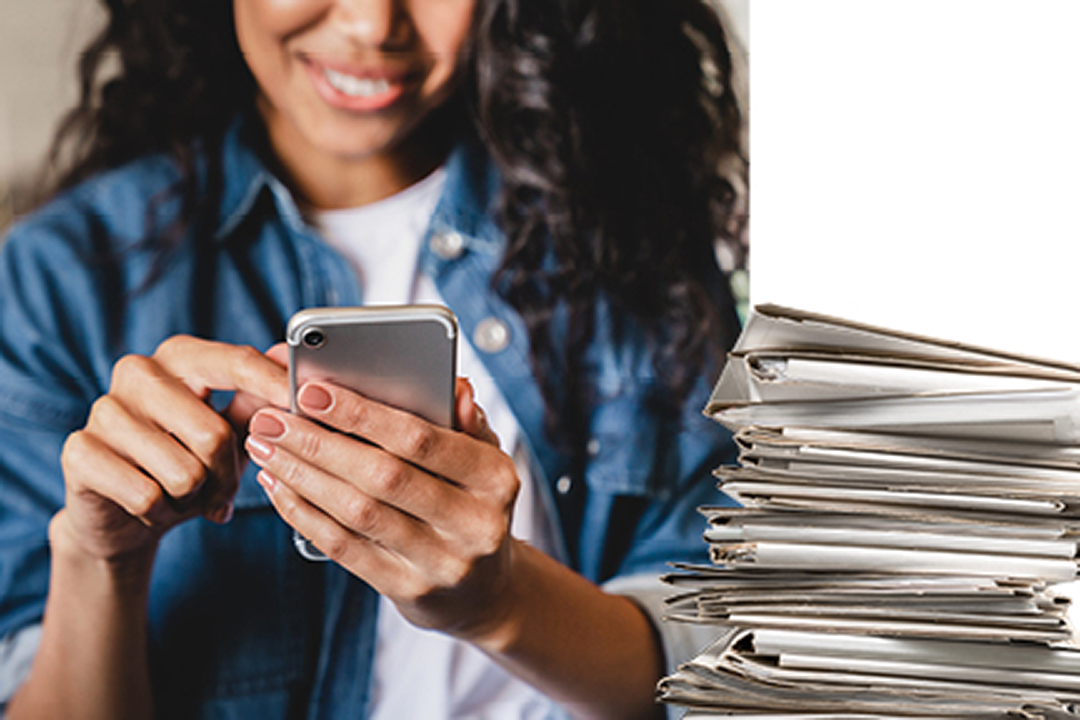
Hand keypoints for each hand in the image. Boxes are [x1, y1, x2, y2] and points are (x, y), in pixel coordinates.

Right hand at [58, 336, 289, 563]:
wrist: (124, 513)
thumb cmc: (187, 461)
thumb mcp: (231, 431)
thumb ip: (259, 399)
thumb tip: (290, 362)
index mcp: (180, 357)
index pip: (236, 362)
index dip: (274, 385)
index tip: (304, 403)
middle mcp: (138, 372)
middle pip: (214, 434)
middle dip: (228, 475)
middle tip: (222, 490)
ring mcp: (103, 409)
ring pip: (183, 472)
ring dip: (194, 498)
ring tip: (183, 494)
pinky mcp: (79, 452)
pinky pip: (147, 495)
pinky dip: (160, 512)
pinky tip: (153, 506)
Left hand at [245, 377, 520, 639]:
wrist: (485, 590)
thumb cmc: (473, 504)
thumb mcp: (483, 458)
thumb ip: (465, 420)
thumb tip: (454, 386)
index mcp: (496, 478)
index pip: (422, 439)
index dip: (362, 414)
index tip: (311, 391)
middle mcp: (475, 523)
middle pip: (382, 476)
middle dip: (318, 443)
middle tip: (271, 419)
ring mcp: (442, 562)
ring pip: (358, 513)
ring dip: (302, 476)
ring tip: (265, 447)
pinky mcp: (408, 590)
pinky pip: (345, 547)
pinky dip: (304, 514)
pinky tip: (280, 487)